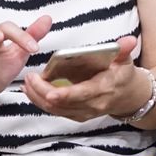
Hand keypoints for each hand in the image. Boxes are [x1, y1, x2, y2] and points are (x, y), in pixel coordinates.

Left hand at [23, 36, 149, 121]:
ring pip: (56, 110)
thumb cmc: (122, 75)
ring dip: (38, 98)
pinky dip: (41, 102)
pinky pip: (56, 112)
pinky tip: (31, 92)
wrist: (127, 96)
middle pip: (63, 104)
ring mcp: (84, 113)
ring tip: (27, 84)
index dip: (64, 94)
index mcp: (104, 89)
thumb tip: (129, 40)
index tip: (49, 91)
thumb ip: (123, 50)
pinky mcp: (77, 115)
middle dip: (43, 93)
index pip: (82, 94)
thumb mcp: (125, 61)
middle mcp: (93, 105)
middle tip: (30, 78)